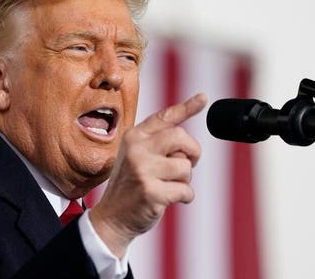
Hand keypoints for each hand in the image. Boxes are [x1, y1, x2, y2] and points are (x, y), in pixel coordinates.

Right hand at [89, 93, 206, 257]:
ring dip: (184, 180)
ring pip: (186, 167)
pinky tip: (168, 199)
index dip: (187, 107)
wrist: (112, 217)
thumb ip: (156, 143)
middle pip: (181, 137)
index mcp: (133, 137)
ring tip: (168, 185)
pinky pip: (186, 191)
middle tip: (187, 164)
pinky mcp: (151, 191)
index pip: (165, 117)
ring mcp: (142, 170)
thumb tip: (186, 138)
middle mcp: (136, 149)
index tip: (202, 98)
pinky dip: (184, 197)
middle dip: (192, 152)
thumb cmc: (130, 185)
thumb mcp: (136, 156)